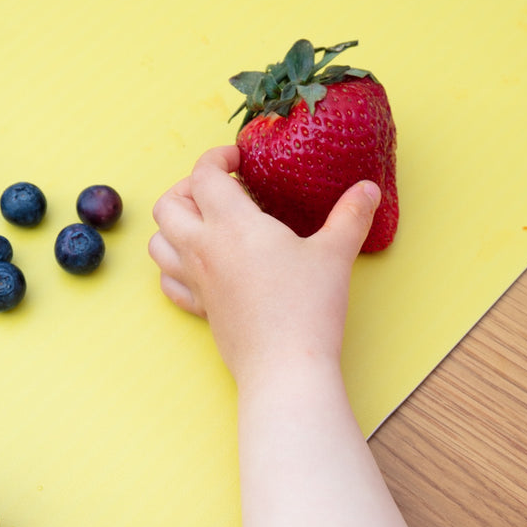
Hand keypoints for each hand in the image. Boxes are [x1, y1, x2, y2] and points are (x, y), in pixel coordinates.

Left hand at [148, 145, 378, 387]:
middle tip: (220, 190)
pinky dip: (174, 266)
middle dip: (187, 188)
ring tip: (203, 223)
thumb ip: (351, 216)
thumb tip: (368, 189)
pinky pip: (168, 282)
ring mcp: (196, 282)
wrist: (284, 368)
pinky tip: (198, 265)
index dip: (217, 158)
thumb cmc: (308, 308)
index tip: (238, 160)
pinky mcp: (200, 310)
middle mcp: (204, 249)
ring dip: (173, 226)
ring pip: (158, 243)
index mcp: (232, 225)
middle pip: (169, 205)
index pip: (204, 176)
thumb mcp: (336, 254)